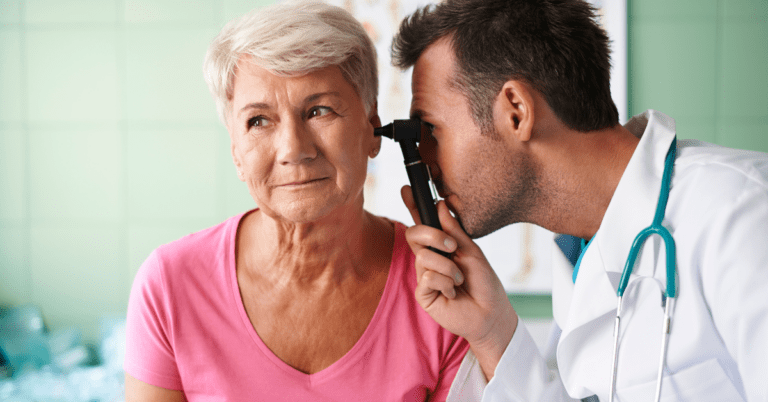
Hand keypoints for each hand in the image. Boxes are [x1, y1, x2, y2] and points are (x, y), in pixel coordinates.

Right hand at [401, 185, 517, 379]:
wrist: (491, 313)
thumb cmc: (484, 283)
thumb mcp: (471, 251)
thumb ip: (454, 231)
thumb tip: (440, 205)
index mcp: (440, 246)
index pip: (422, 223)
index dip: (413, 206)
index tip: (407, 189)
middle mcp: (429, 258)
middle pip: (414, 234)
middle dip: (433, 236)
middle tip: (453, 247)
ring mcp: (424, 276)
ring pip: (423, 257)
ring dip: (448, 267)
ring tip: (460, 280)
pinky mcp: (423, 294)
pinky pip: (426, 278)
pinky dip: (446, 283)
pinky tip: (454, 293)